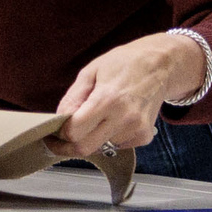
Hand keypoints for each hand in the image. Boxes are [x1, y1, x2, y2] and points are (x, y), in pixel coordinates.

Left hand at [53, 32, 205, 158]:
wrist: (160, 66)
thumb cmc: (123, 64)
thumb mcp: (90, 72)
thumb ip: (72, 98)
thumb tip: (60, 120)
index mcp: (107, 99)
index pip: (75, 131)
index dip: (59, 135)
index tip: (52, 134)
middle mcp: (124, 118)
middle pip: (86, 147)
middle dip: (68, 147)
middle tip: (59, 142)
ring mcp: (136, 129)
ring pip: (101, 147)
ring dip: (92, 137)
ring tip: (98, 116)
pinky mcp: (144, 136)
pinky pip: (117, 145)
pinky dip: (109, 137)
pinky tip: (114, 119)